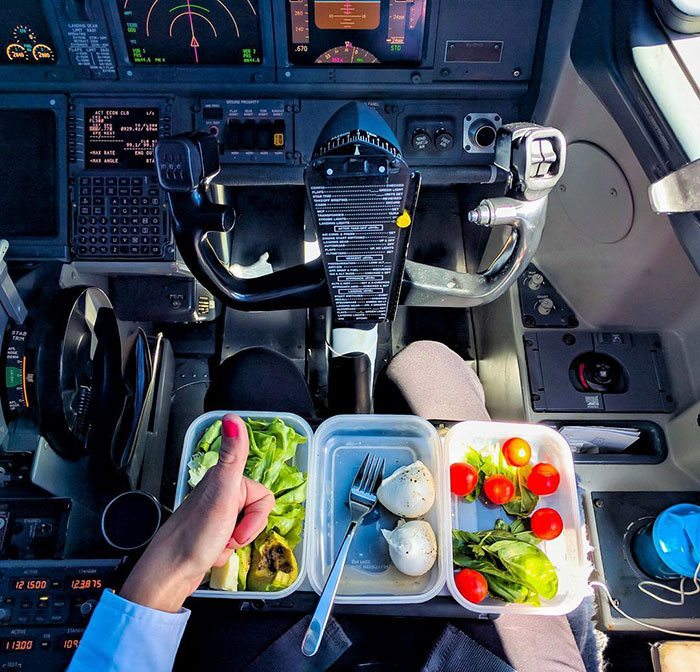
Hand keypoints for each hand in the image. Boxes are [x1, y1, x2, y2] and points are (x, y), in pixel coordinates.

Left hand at [120, 414, 274, 612]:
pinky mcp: (211, 533)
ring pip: (247, 529)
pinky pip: (233, 543)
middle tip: (227, 536)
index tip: (238, 526)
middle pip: (257, 514)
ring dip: (235, 542)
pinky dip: (226, 552)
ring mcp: (216, 514)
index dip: (256, 518)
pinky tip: (212, 553)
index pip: (265, 498)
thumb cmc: (196, 533)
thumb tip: (232, 417)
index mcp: (225, 479)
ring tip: (218, 545)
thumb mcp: (222, 492)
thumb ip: (232, 455)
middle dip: (246, 532)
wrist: (171, 573)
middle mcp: (220, 493)